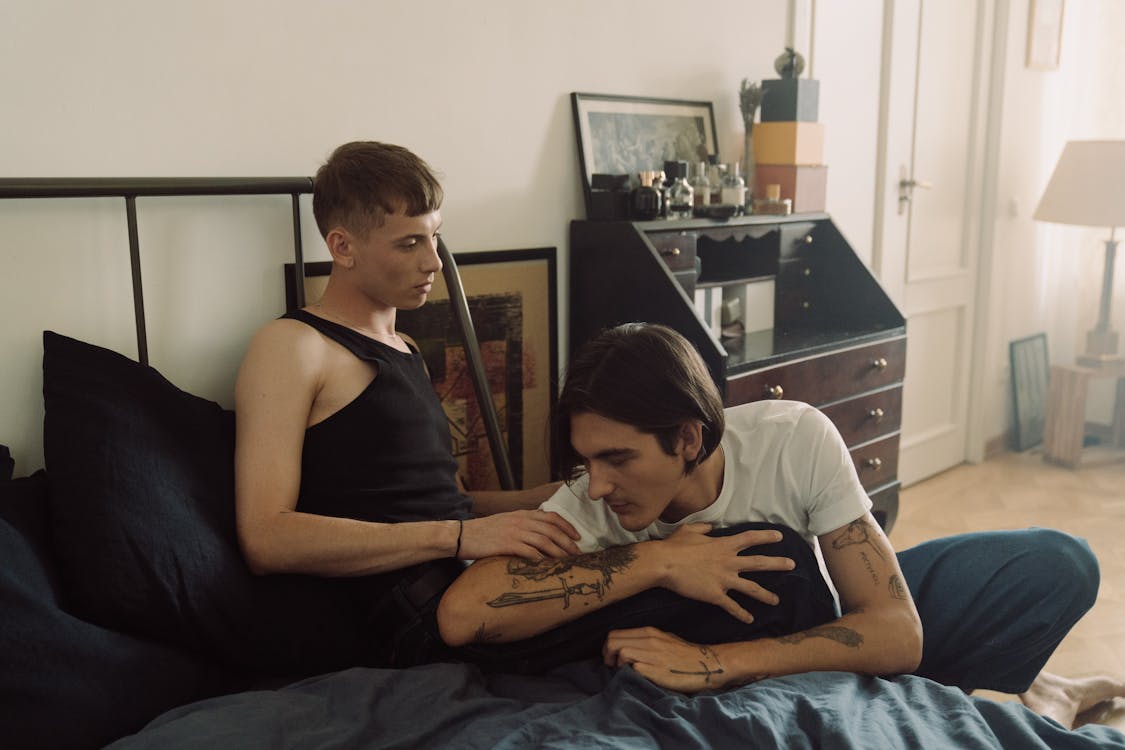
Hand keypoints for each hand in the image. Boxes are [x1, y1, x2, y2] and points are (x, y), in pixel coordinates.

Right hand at [459, 510, 580, 559]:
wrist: (461, 535)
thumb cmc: (483, 532)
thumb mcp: (505, 522)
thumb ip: (522, 525)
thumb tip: (539, 534)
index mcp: (522, 514)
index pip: (551, 516)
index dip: (567, 526)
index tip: (577, 536)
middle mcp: (520, 520)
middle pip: (551, 529)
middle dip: (567, 541)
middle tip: (578, 553)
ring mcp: (514, 532)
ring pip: (544, 540)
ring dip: (559, 551)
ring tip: (568, 561)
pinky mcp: (507, 544)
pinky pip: (529, 551)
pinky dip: (541, 558)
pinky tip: (548, 566)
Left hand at [603, 627, 749, 692]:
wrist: (706, 664)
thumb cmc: (683, 654)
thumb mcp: (663, 639)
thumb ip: (644, 641)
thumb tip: (625, 647)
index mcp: (649, 632)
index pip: (614, 634)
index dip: (608, 648)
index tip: (612, 659)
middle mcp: (649, 640)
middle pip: (612, 642)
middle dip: (607, 656)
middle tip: (614, 666)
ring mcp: (653, 655)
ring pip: (620, 652)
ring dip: (617, 665)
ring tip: (625, 672)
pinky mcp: (657, 671)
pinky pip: (634, 669)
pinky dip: (630, 673)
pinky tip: (638, 678)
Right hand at [657, 523, 795, 623]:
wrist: (664, 564)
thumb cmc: (675, 546)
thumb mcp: (690, 530)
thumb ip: (704, 528)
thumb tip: (712, 526)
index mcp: (724, 545)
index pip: (750, 538)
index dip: (766, 537)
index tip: (780, 537)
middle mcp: (729, 562)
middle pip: (759, 563)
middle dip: (778, 564)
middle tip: (792, 565)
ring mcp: (724, 579)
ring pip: (752, 588)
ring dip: (766, 595)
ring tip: (777, 601)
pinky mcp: (715, 595)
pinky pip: (732, 606)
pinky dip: (742, 614)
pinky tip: (750, 620)